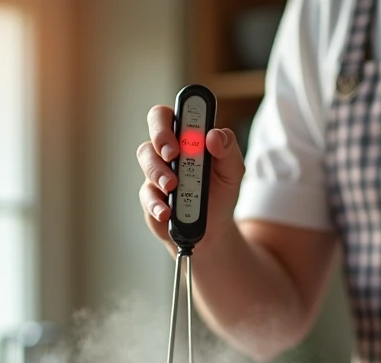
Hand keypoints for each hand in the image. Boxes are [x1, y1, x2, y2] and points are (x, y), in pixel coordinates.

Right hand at [138, 105, 245, 250]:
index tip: (183, 133)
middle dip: (160, 138)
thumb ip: (228, 149)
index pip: (169, 116)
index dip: (170, 119)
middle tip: (172, 154)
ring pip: (147, 161)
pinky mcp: (151, 198)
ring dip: (158, 172)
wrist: (215, 227)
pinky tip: (166, 212)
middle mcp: (167, 152)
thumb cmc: (221, 190)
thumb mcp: (233, 170)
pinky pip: (147, 196)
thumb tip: (214, 135)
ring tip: (173, 186)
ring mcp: (156, 174)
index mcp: (186, 137)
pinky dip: (156, 204)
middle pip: (153, 132)